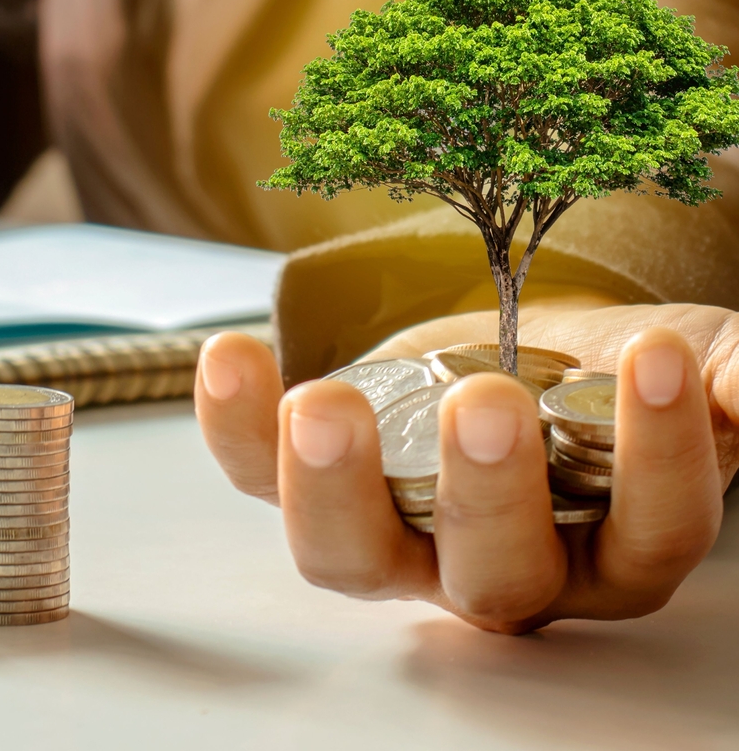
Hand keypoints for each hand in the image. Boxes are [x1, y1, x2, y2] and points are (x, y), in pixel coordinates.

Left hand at [195, 303, 737, 631]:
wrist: (514, 343)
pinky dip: (236, 428)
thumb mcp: (686, 365)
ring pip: (353, 556)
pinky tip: (232, 360)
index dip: (662, 462)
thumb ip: (724, 382)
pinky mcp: (317, 480)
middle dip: (487, 498)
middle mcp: (499, 564)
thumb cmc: (603, 372)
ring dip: (330, 487)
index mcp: (607, 544)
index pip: (650, 533)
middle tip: (487, 404)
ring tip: (322, 405)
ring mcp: (395, 531)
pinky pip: (258, 478)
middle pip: (491, 579)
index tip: (656, 363)